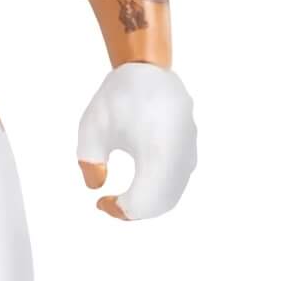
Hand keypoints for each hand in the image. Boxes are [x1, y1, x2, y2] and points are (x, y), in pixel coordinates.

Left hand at [77, 63, 195, 220]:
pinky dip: (158, 192)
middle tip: (110, 204)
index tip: (101, 201)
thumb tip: (97, 187)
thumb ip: (89, 163)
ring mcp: (188, 152)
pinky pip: (177, 182)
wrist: (148, 70)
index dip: (120, 211)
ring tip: (123, 195)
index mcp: (157, 151)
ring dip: (147, 203)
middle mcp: (179, 156)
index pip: (143, 202)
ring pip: (171, 196)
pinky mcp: (190, 149)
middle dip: (134, 211)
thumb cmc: (118, 98)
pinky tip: (138, 183)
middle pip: (160, 204)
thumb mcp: (91, 129)